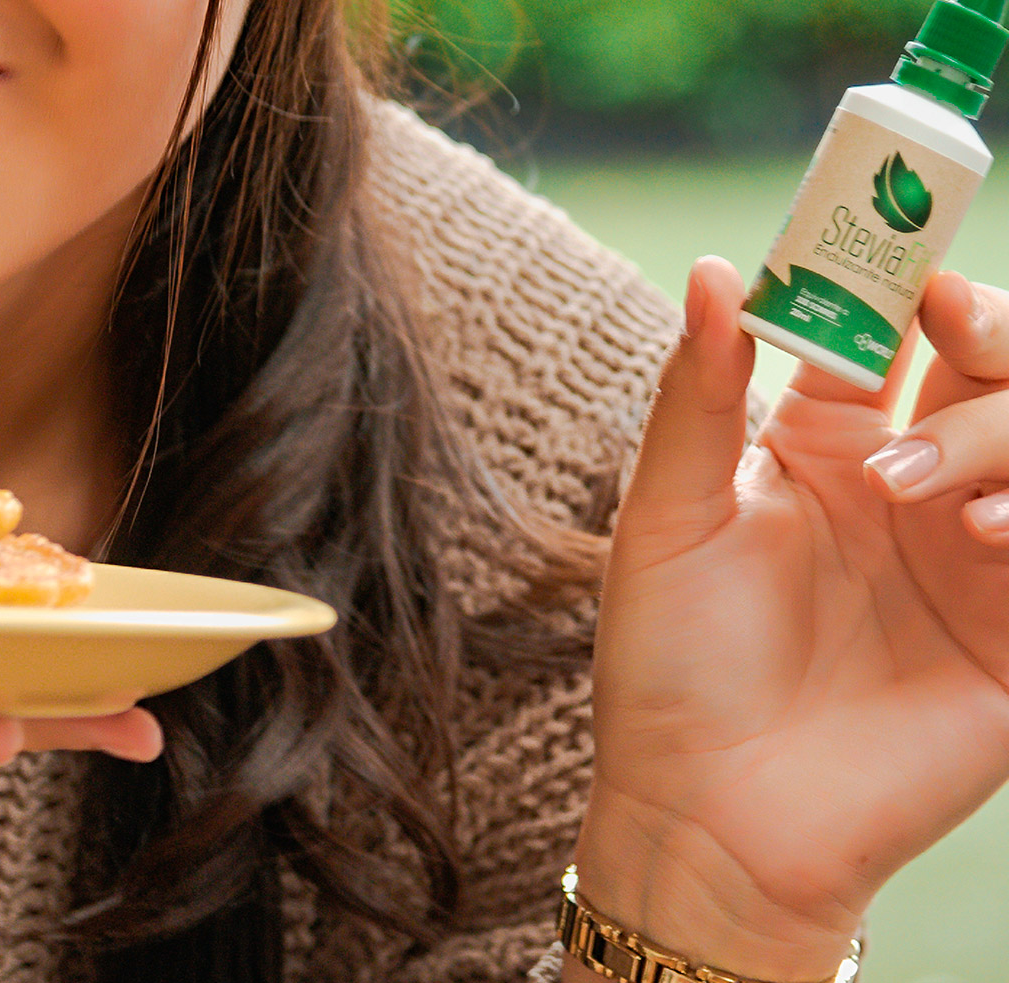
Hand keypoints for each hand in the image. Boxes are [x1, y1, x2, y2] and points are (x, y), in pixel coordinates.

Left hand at [576, 258, 1008, 981]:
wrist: (709, 814)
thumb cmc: (669, 669)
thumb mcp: (664, 520)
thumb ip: (696, 397)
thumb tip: (716, 270)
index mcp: (822, 447)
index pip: (893, 329)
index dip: (906, 272)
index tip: (903, 233)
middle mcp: (910, 485)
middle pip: (992, 364)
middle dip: (986, 325)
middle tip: (947, 322)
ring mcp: (974, 555)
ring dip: (996, 428)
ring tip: (911, 487)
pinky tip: (986, 532)